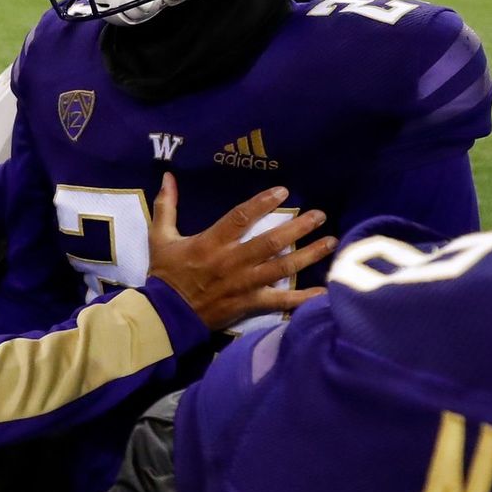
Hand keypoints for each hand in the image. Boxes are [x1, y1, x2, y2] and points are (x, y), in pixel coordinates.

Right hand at [146, 174, 335, 330]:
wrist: (166, 315)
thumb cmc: (166, 274)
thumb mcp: (160, 237)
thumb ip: (166, 206)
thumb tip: (167, 176)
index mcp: (212, 243)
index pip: (240, 217)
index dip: (262, 203)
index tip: (283, 191)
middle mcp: (232, 261)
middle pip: (271, 242)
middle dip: (298, 227)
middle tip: (319, 215)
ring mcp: (244, 283)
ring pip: (283, 268)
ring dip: (309, 254)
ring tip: (331, 241)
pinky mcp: (250, 303)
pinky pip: (282, 301)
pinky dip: (304, 297)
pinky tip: (324, 291)